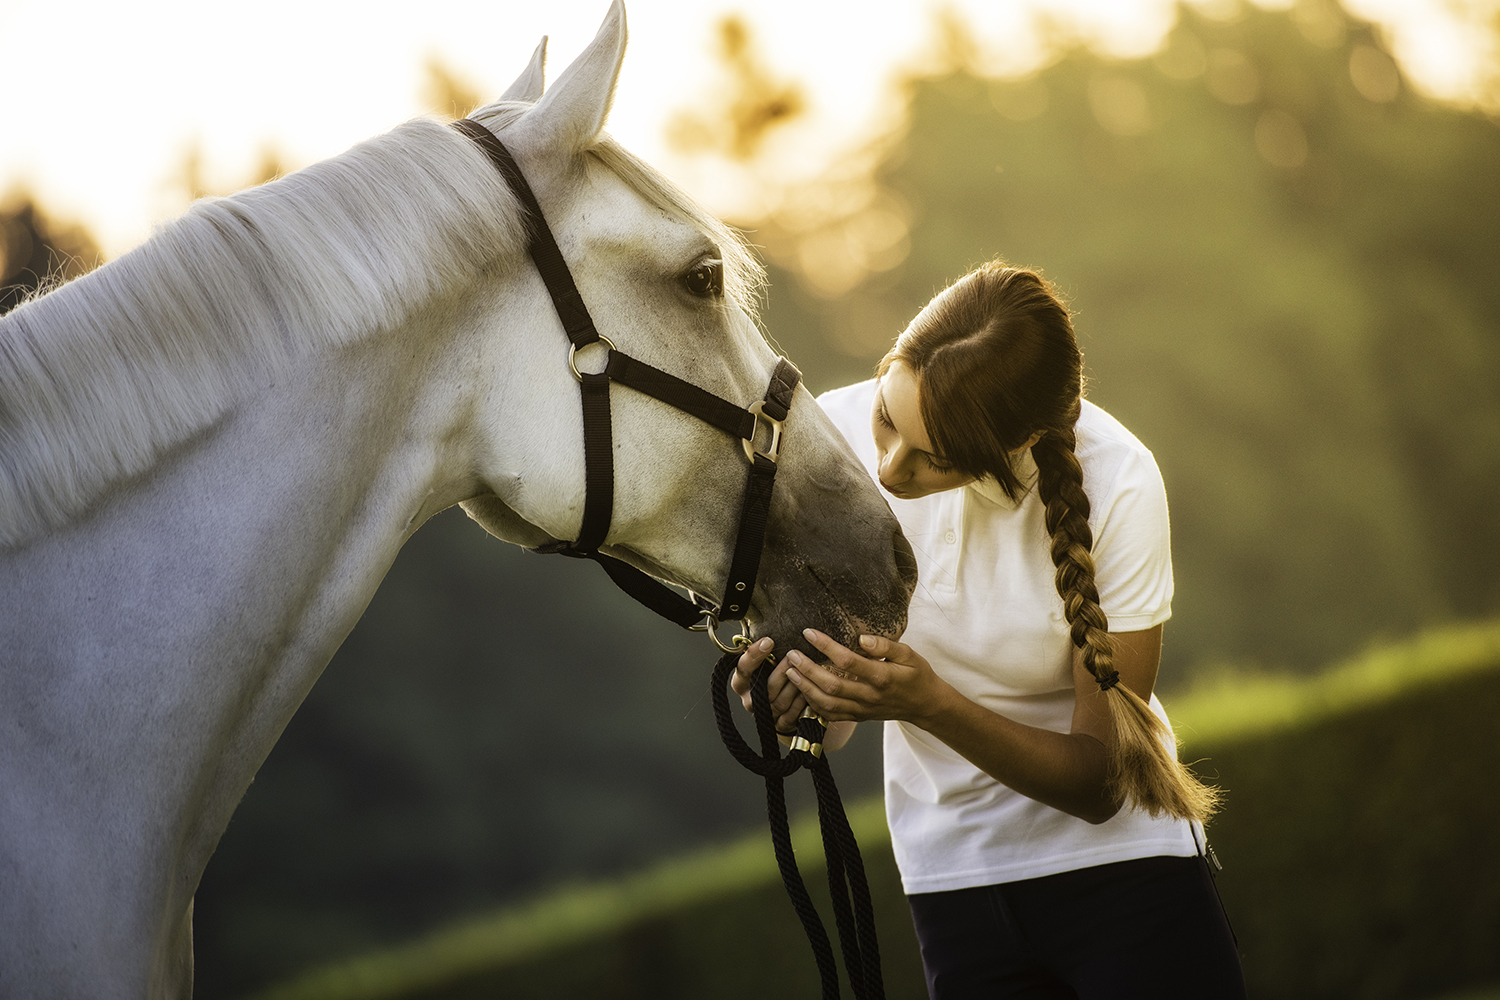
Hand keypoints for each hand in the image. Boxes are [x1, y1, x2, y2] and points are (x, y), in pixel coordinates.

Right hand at [731, 637, 808, 733]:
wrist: (781, 703)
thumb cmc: (772, 675)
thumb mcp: (764, 661)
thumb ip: (764, 649)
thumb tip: (769, 626)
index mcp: (741, 682)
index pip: (743, 668)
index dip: (754, 655)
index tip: (769, 641)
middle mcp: (750, 699)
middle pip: (763, 688)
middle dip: (780, 672)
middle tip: (793, 656)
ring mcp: (764, 714)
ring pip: (778, 702)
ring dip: (793, 687)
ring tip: (804, 672)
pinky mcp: (779, 725)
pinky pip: (790, 716)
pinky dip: (801, 704)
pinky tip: (809, 692)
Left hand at [782, 629, 951, 725]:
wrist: (925, 705)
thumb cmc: (917, 676)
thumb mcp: (909, 655)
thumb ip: (886, 646)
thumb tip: (862, 638)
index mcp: (882, 677)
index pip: (848, 661)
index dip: (826, 646)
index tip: (809, 633)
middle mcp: (869, 696)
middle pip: (831, 685)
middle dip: (807, 669)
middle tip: (791, 654)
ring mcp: (862, 709)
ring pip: (827, 703)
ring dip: (805, 688)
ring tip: (790, 672)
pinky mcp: (858, 717)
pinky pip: (831, 715)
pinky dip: (813, 705)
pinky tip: (802, 692)